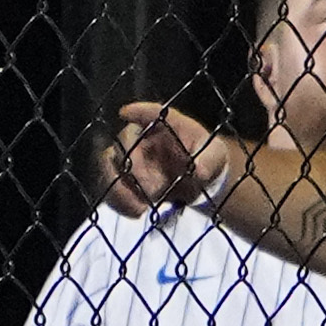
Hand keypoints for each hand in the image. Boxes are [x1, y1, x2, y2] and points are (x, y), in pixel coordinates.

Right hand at [100, 102, 229, 216]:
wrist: (200, 181)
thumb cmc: (207, 158)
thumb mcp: (216, 156)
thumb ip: (209, 161)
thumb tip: (200, 172)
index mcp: (166, 124)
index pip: (151, 113)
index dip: (137, 111)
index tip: (125, 113)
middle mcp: (141, 138)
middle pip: (123, 145)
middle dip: (134, 169)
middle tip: (153, 189)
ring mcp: (129, 159)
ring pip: (109, 168)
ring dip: (120, 189)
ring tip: (140, 208)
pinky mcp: (124, 180)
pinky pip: (110, 189)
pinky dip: (119, 203)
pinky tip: (136, 213)